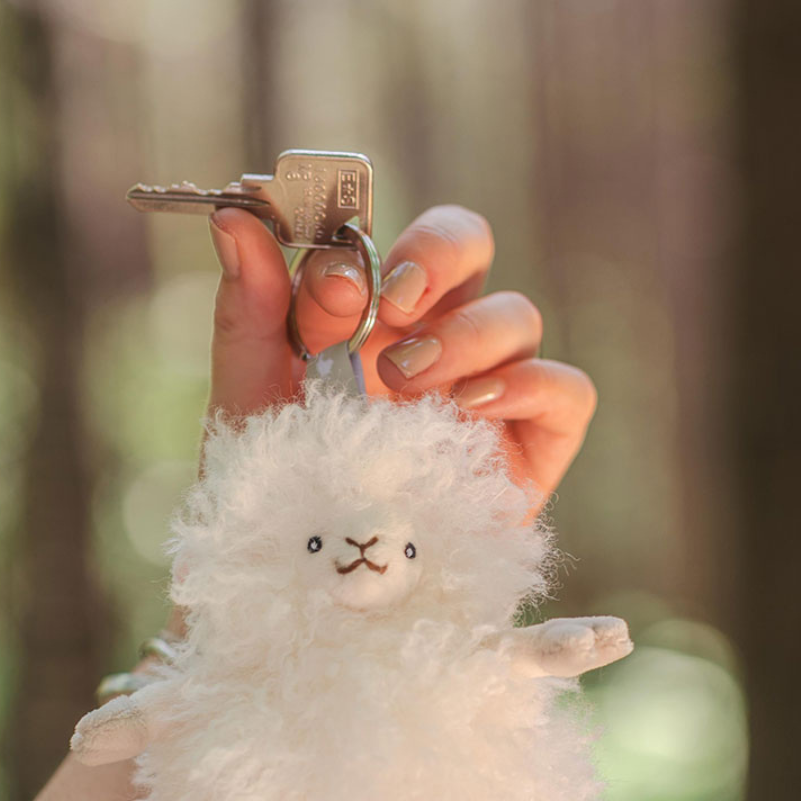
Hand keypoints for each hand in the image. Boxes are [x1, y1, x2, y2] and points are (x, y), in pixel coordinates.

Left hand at [207, 204, 596, 505]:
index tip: (340, 293)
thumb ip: (248, 308)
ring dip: (464, 336)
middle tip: (396, 302)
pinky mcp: (533, 449)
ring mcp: (491, 392)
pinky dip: (531, 384)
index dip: (374, 250)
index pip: (394, 242)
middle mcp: (440, 339)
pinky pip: (568, 390)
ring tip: (406, 383)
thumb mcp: (251, 394)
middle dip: (439, 253)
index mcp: (377, 315)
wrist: (306, 583)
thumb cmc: (279, 485)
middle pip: (473, 246)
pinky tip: (472, 408)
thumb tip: (232, 217)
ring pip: (518, 316)